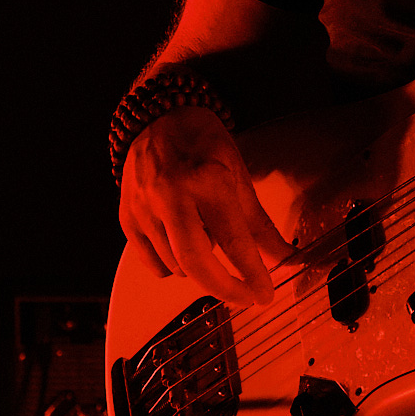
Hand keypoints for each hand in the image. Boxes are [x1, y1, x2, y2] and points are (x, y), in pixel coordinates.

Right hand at [118, 105, 290, 306]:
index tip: (265, 295)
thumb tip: (287, 257)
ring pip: (177, 267)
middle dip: (226, 289)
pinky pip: (155, 264)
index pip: (233, 240)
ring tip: (211, 244)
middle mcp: (171, 196)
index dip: (252, 274)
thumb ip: (260, 224)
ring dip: (201, 270)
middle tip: (247, 298)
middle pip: (197, 263)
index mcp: (206, 180)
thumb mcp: (238, 175)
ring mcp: (144, 209)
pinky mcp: (127, 220)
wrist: (158, 117)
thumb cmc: (202, 143)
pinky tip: (185, 247)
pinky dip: (175, 266)